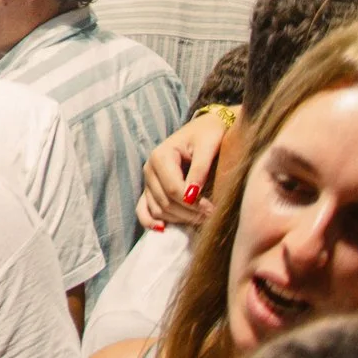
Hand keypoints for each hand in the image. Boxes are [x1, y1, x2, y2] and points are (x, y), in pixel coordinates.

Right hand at [137, 107, 231, 231]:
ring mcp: (148, 180)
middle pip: (166, 202)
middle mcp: (149, 168)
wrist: (205, 129)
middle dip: (189, 213)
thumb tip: (192, 196)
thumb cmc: (208, 134)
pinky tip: (164, 229)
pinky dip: (150, 221)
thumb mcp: (208, 145)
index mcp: (160, 156)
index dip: (193, 204)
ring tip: (201, 218)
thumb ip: (199, 169)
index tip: (213, 209)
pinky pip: (143, 209)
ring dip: (179, 219)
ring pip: (158, 209)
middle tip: (212, 215)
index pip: (173, 189)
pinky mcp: (150, 188)